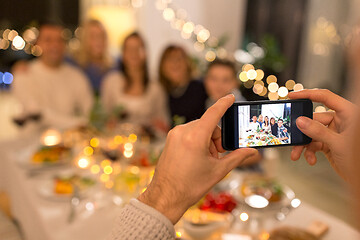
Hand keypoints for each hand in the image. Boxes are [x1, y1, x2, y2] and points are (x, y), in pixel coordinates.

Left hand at [138, 94, 259, 223]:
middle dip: (216, 138)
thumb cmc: (190, 186)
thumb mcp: (218, 171)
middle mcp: (182, 132)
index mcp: (195, 137)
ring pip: (199, 129)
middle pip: (208, 125)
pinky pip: (189, 133)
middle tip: (217, 156)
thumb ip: (237, 157)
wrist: (165, 197)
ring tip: (205, 160)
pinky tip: (196, 158)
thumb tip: (252, 152)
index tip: (230, 97)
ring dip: (207, 141)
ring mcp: (174, 135)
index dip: (224, 103)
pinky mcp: (170, 139)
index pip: (213, 113)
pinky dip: (197, 141)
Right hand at [288, 89, 357, 179]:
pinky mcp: (331, 143)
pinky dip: (310, 151)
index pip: (326, 97)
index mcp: (348, 113)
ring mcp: (335, 132)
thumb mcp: (338, 144)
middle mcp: (341, 120)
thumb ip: (318, 132)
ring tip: (297, 154)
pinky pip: (315, 143)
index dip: (308, 94)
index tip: (292, 96)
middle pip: (314, 119)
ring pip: (312, 133)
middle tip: (292, 137)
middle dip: (302, 131)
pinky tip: (311, 159)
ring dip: (304, 145)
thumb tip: (301, 122)